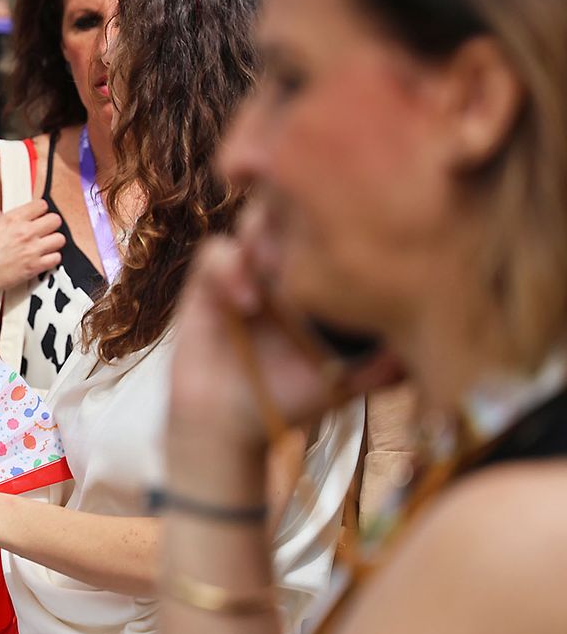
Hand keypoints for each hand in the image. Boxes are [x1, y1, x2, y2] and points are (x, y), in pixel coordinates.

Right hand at [0, 199, 64, 290]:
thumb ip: (1, 222)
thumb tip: (3, 217)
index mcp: (12, 219)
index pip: (41, 205)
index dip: (41, 210)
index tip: (39, 215)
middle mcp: (25, 231)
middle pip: (55, 220)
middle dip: (51, 224)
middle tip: (46, 229)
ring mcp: (32, 249)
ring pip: (60, 239)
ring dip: (54, 242)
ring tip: (46, 245)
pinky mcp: (35, 266)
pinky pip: (56, 258)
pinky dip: (52, 259)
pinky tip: (44, 258)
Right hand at [170, 232, 403, 450]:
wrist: (231, 424)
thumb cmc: (291, 396)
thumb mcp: (350, 381)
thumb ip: (387, 364)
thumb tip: (426, 347)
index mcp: (316, 277)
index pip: (331, 227)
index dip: (344, 219)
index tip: (363, 237)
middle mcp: (280, 265)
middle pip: (294, 208)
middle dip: (305, 214)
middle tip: (319, 241)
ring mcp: (244, 271)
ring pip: (255, 219)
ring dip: (269, 232)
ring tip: (280, 267)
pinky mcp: (206, 284)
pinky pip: (216, 253)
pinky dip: (232, 268)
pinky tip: (250, 302)